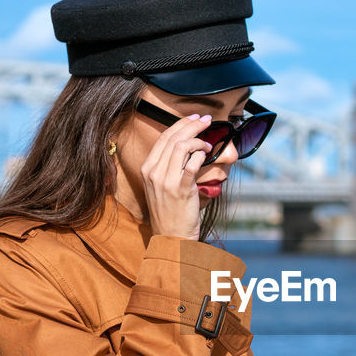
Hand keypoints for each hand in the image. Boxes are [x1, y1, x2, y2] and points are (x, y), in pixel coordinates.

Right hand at [139, 113, 213, 239]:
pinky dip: (200, 154)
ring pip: (182, 147)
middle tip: (206, 120)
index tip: (194, 118)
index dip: (180, 124)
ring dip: (198, 139)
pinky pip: (192, 164)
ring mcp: (167, 181)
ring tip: (208, 142)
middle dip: (192, 125)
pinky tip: (206, 154)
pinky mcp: (181, 189)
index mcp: (147, 169)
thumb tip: (186, 147)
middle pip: (173, 138)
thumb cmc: (170, 211)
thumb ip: (168, 166)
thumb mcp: (161, 186)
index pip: (163, 138)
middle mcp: (154, 172)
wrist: (171, 237)